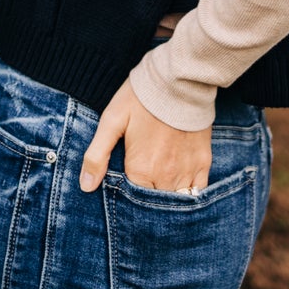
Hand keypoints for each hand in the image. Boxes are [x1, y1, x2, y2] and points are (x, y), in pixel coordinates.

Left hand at [79, 77, 212, 194]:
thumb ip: (97, 155)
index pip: (132, 204)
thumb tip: (85, 185)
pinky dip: (188, 197)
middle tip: (140, 198)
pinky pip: (197, 193)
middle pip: (154, 207)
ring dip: (166, 203)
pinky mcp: (203, 163)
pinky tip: (180, 191)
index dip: (126, 204)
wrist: (180, 80)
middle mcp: (164, 177)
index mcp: (140, 169)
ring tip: (158, 196)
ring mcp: (186, 171)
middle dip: (146, 207)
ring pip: (176, 203)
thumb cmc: (142, 98)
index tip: (123, 199)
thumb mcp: (112, 120)